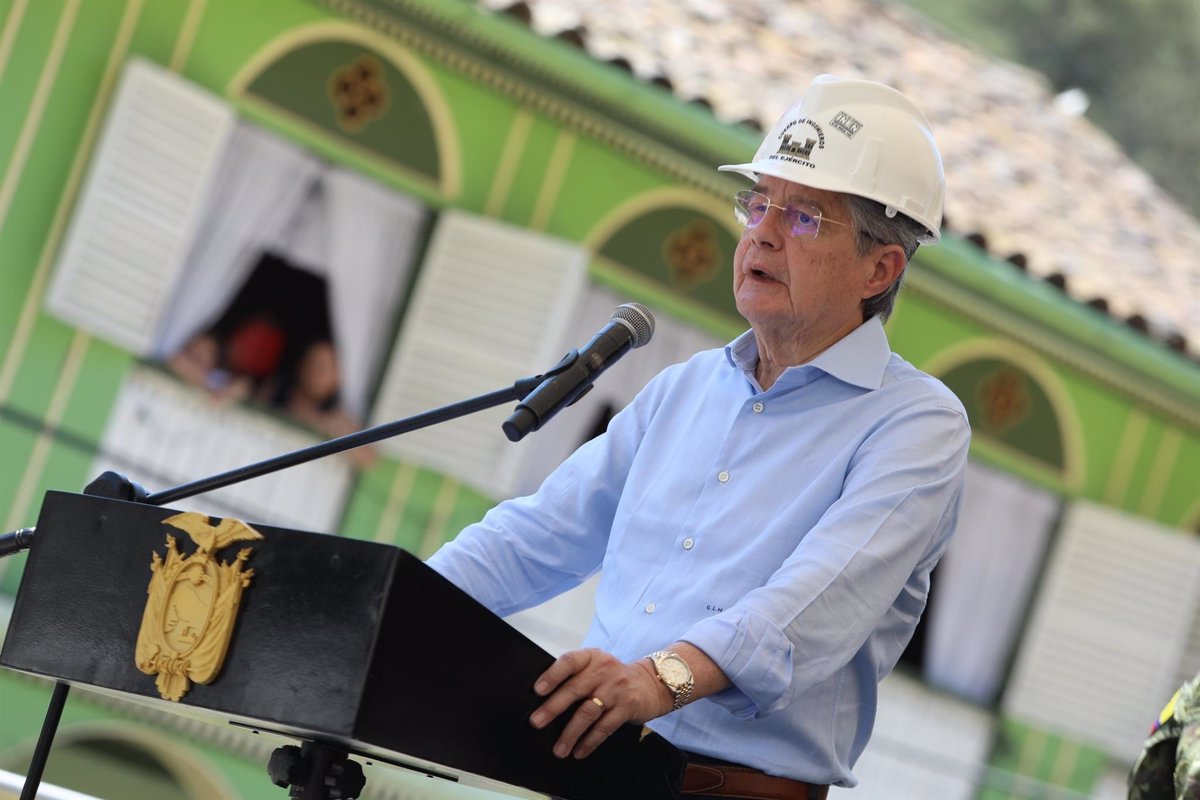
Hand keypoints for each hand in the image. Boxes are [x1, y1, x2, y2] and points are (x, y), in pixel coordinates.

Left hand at [529, 648, 672, 759]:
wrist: (651, 682)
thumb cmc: (613, 676)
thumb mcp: (596, 666)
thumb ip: (575, 676)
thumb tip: (543, 700)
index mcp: (591, 658)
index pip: (569, 662)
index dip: (552, 675)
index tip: (537, 690)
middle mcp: (603, 671)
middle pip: (575, 689)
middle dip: (553, 707)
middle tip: (536, 722)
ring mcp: (615, 690)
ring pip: (588, 712)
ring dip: (570, 733)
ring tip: (558, 749)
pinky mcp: (626, 708)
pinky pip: (604, 727)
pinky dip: (590, 741)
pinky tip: (579, 751)